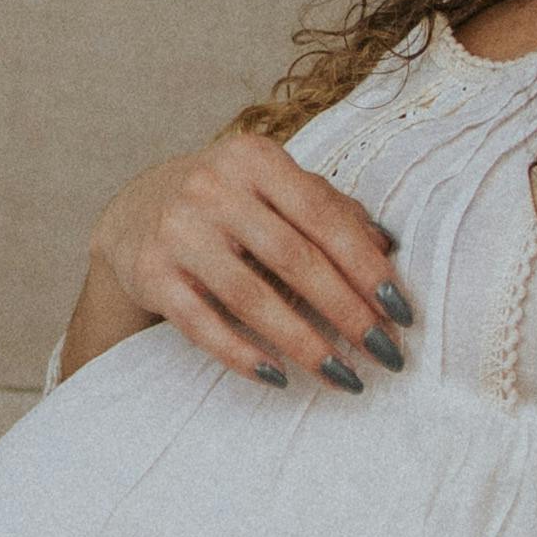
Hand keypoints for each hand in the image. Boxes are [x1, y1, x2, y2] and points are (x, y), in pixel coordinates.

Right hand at [82, 130, 413, 388]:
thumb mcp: (275, 188)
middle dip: (346, 311)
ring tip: (343, 375)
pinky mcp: (150, 273)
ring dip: (303, 343)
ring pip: (250, 298)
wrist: (135, 212)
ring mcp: (177, 230)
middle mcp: (213, 188)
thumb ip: (330, 210)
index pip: (323, 216)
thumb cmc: (229, 203)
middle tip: (384, 352)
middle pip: (293, 258)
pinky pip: (202, 324)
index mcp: (255, 159)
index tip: (401, 312)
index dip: (366, 267)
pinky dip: (242, 355)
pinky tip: (278, 377)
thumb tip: (388, 249)